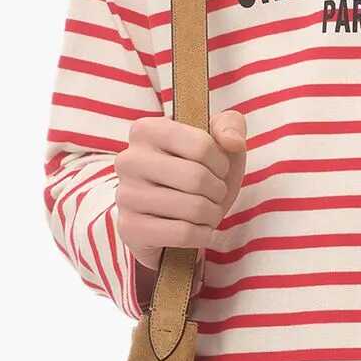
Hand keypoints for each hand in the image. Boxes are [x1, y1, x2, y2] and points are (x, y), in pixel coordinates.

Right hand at [116, 110, 247, 273]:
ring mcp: (126, 195)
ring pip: (193, 208)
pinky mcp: (131, 228)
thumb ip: (230, 126)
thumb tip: (234, 142)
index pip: (202, 145)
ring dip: (212, 214)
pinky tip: (198, 230)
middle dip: (218, 191)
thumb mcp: (216, 143)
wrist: (169, 217)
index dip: (221, 163)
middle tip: (214, 195)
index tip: (217, 169)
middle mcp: (129, 160)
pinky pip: (183, 233)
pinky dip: (201, 235)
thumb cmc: (195, 174)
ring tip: (206, 212)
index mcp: (146, 130)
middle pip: (197, 178)